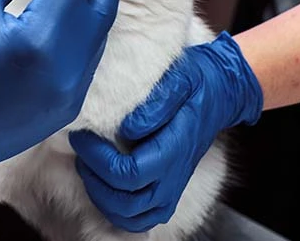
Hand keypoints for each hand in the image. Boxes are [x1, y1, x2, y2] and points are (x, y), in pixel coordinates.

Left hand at [69, 32, 262, 231]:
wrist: (217, 95)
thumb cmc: (194, 84)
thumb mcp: (179, 79)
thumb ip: (156, 102)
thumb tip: (128, 128)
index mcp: (174, 149)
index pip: (129, 173)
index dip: (97, 159)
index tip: (83, 136)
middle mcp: (173, 177)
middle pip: (125, 201)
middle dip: (93, 177)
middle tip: (82, 149)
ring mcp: (171, 190)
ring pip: (129, 215)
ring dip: (100, 195)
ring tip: (88, 166)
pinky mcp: (167, 195)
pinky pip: (138, 220)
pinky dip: (115, 210)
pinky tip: (103, 185)